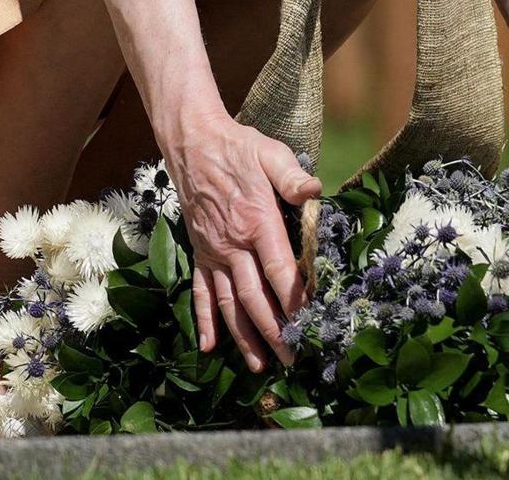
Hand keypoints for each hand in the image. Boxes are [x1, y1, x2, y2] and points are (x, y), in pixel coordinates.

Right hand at [162, 109, 321, 372]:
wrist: (193, 144)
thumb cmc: (239, 148)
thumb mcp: (271, 154)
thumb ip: (292, 177)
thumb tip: (315, 191)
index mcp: (256, 222)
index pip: (278, 269)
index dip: (293, 298)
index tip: (307, 323)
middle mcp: (233, 245)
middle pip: (254, 297)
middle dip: (274, 331)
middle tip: (292, 359)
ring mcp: (214, 253)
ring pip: (228, 304)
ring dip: (243, 336)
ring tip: (260, 365)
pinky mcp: (200, 254)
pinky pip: (201, 293)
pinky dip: (205, 321)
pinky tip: (209, 347)